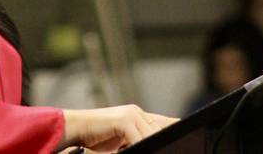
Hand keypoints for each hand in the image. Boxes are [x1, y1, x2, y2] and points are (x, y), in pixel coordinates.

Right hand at [58, 104, 177, 152]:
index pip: (165, 124)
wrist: (73, 129)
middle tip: (176, 149)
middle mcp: (136, 113)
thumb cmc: (94, 139)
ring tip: (158, 149)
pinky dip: (139, 146)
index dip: (176, 129)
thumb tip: (151, 145)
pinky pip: (138, 137)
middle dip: (166, 143)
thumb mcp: (121, 143)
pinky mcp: (123, 120)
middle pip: (160, 131)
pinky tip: (137, 151)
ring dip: (152, 146)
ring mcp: (130, 115)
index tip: (189, 137)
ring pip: (151, 135)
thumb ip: (136, 141)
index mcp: (138, 117)